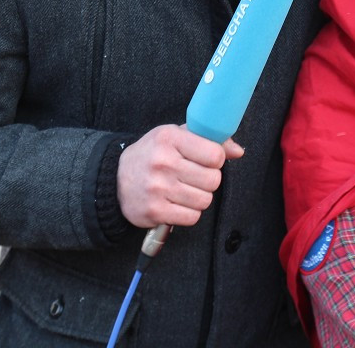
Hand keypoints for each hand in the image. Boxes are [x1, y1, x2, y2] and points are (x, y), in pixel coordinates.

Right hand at [118, 124, 244, 227]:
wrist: (116, 179)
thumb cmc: (153, 154)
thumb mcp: (176, 136)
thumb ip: (209, 140)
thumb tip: (238, 151)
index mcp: (170, 138)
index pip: (215, 154)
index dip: (216, 159)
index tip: (206, 160)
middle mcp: (162, 162)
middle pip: (213, 180)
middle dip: (208, 180)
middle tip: (194, 177)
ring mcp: (157, 188)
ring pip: (204, 200)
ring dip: (199, 197)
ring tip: (184, 189)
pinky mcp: (154, 211)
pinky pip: (192, 217)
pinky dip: (189, 213)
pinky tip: (177, 203)